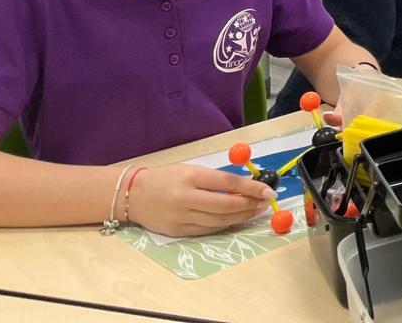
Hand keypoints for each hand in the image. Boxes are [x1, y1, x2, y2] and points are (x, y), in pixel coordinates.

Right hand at [126, 164, 273, 236]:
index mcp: (191, 176)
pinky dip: (224, 226)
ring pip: (219, 221)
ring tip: (255, 212)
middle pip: (226, 205)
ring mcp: (181, 217)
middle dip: (250, 205)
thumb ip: (216, 179)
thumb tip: (246, 187)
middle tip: (265, 203)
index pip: (228, 183)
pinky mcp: (177, 231)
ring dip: (241, 218)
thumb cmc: (167, 178)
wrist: (133, 194)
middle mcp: (186, 198)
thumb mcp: (191, 170)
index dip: (251, 188)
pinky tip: (235, 220)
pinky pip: (207, 230)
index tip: (268, 191)